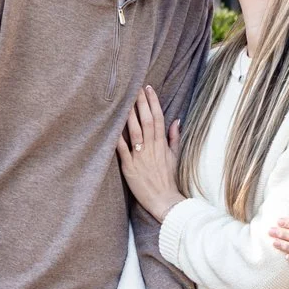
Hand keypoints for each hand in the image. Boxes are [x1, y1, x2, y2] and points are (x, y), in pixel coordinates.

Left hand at [117, 85, 181, 220]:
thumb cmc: (169, 179)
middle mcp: (151, 148)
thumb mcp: (175, 157)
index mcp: (162, 145)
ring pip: (135, 132)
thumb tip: (176, 120)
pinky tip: (112, 126)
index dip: (153, 102)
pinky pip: (122, 150)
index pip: (159, 118)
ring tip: (124, 100)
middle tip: (135, 87)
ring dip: (130, 115)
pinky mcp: (129, 167)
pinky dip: (117, 138)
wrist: (165, 201)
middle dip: (141, 103)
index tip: (148, 88)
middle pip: (147, 121)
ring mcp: (140, 157)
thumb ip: (174, 138)